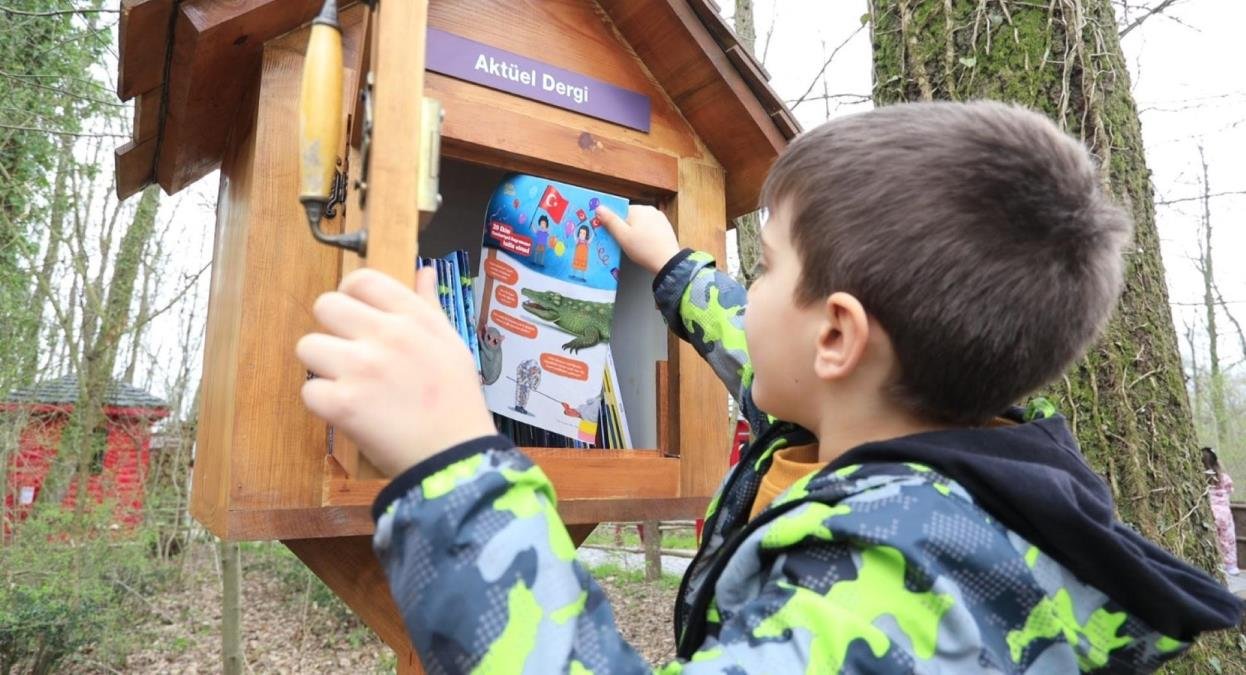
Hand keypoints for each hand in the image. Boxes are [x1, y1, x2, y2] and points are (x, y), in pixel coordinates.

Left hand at [296, 267, 495, 476]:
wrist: (456, 456)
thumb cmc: (456, 401)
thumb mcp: (452, 344)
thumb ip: (428, 306)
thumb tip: (423, 271)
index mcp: (412, 317)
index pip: (361, 280)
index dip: (350, 296)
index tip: (355, 318)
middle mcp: (386, 334)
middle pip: (325, 306)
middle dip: (332, 330)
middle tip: (349, 356)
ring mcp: (362, 368)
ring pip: (308, 346)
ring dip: (323, 368)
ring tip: (350, 386)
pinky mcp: (343, 403)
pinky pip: (308, 390)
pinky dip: (324, 405)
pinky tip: (350, 413)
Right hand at [596, 205, 681, 274]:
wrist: (667, 262)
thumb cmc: (643, 249)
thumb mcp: (622, 236)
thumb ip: (610, 220)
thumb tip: (599, 207)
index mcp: (639, 209)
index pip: (620, 212)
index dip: (614, 224)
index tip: (612, 235)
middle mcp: (650, 210)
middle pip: (630, 217)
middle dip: (625, 229)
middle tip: (623, 243)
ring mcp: (660, 218)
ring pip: (641, 223)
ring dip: (635, 233)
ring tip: (635, 246)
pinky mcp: (665, 227)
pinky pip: (650, 228)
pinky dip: (646, 235)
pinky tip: (645, 246)